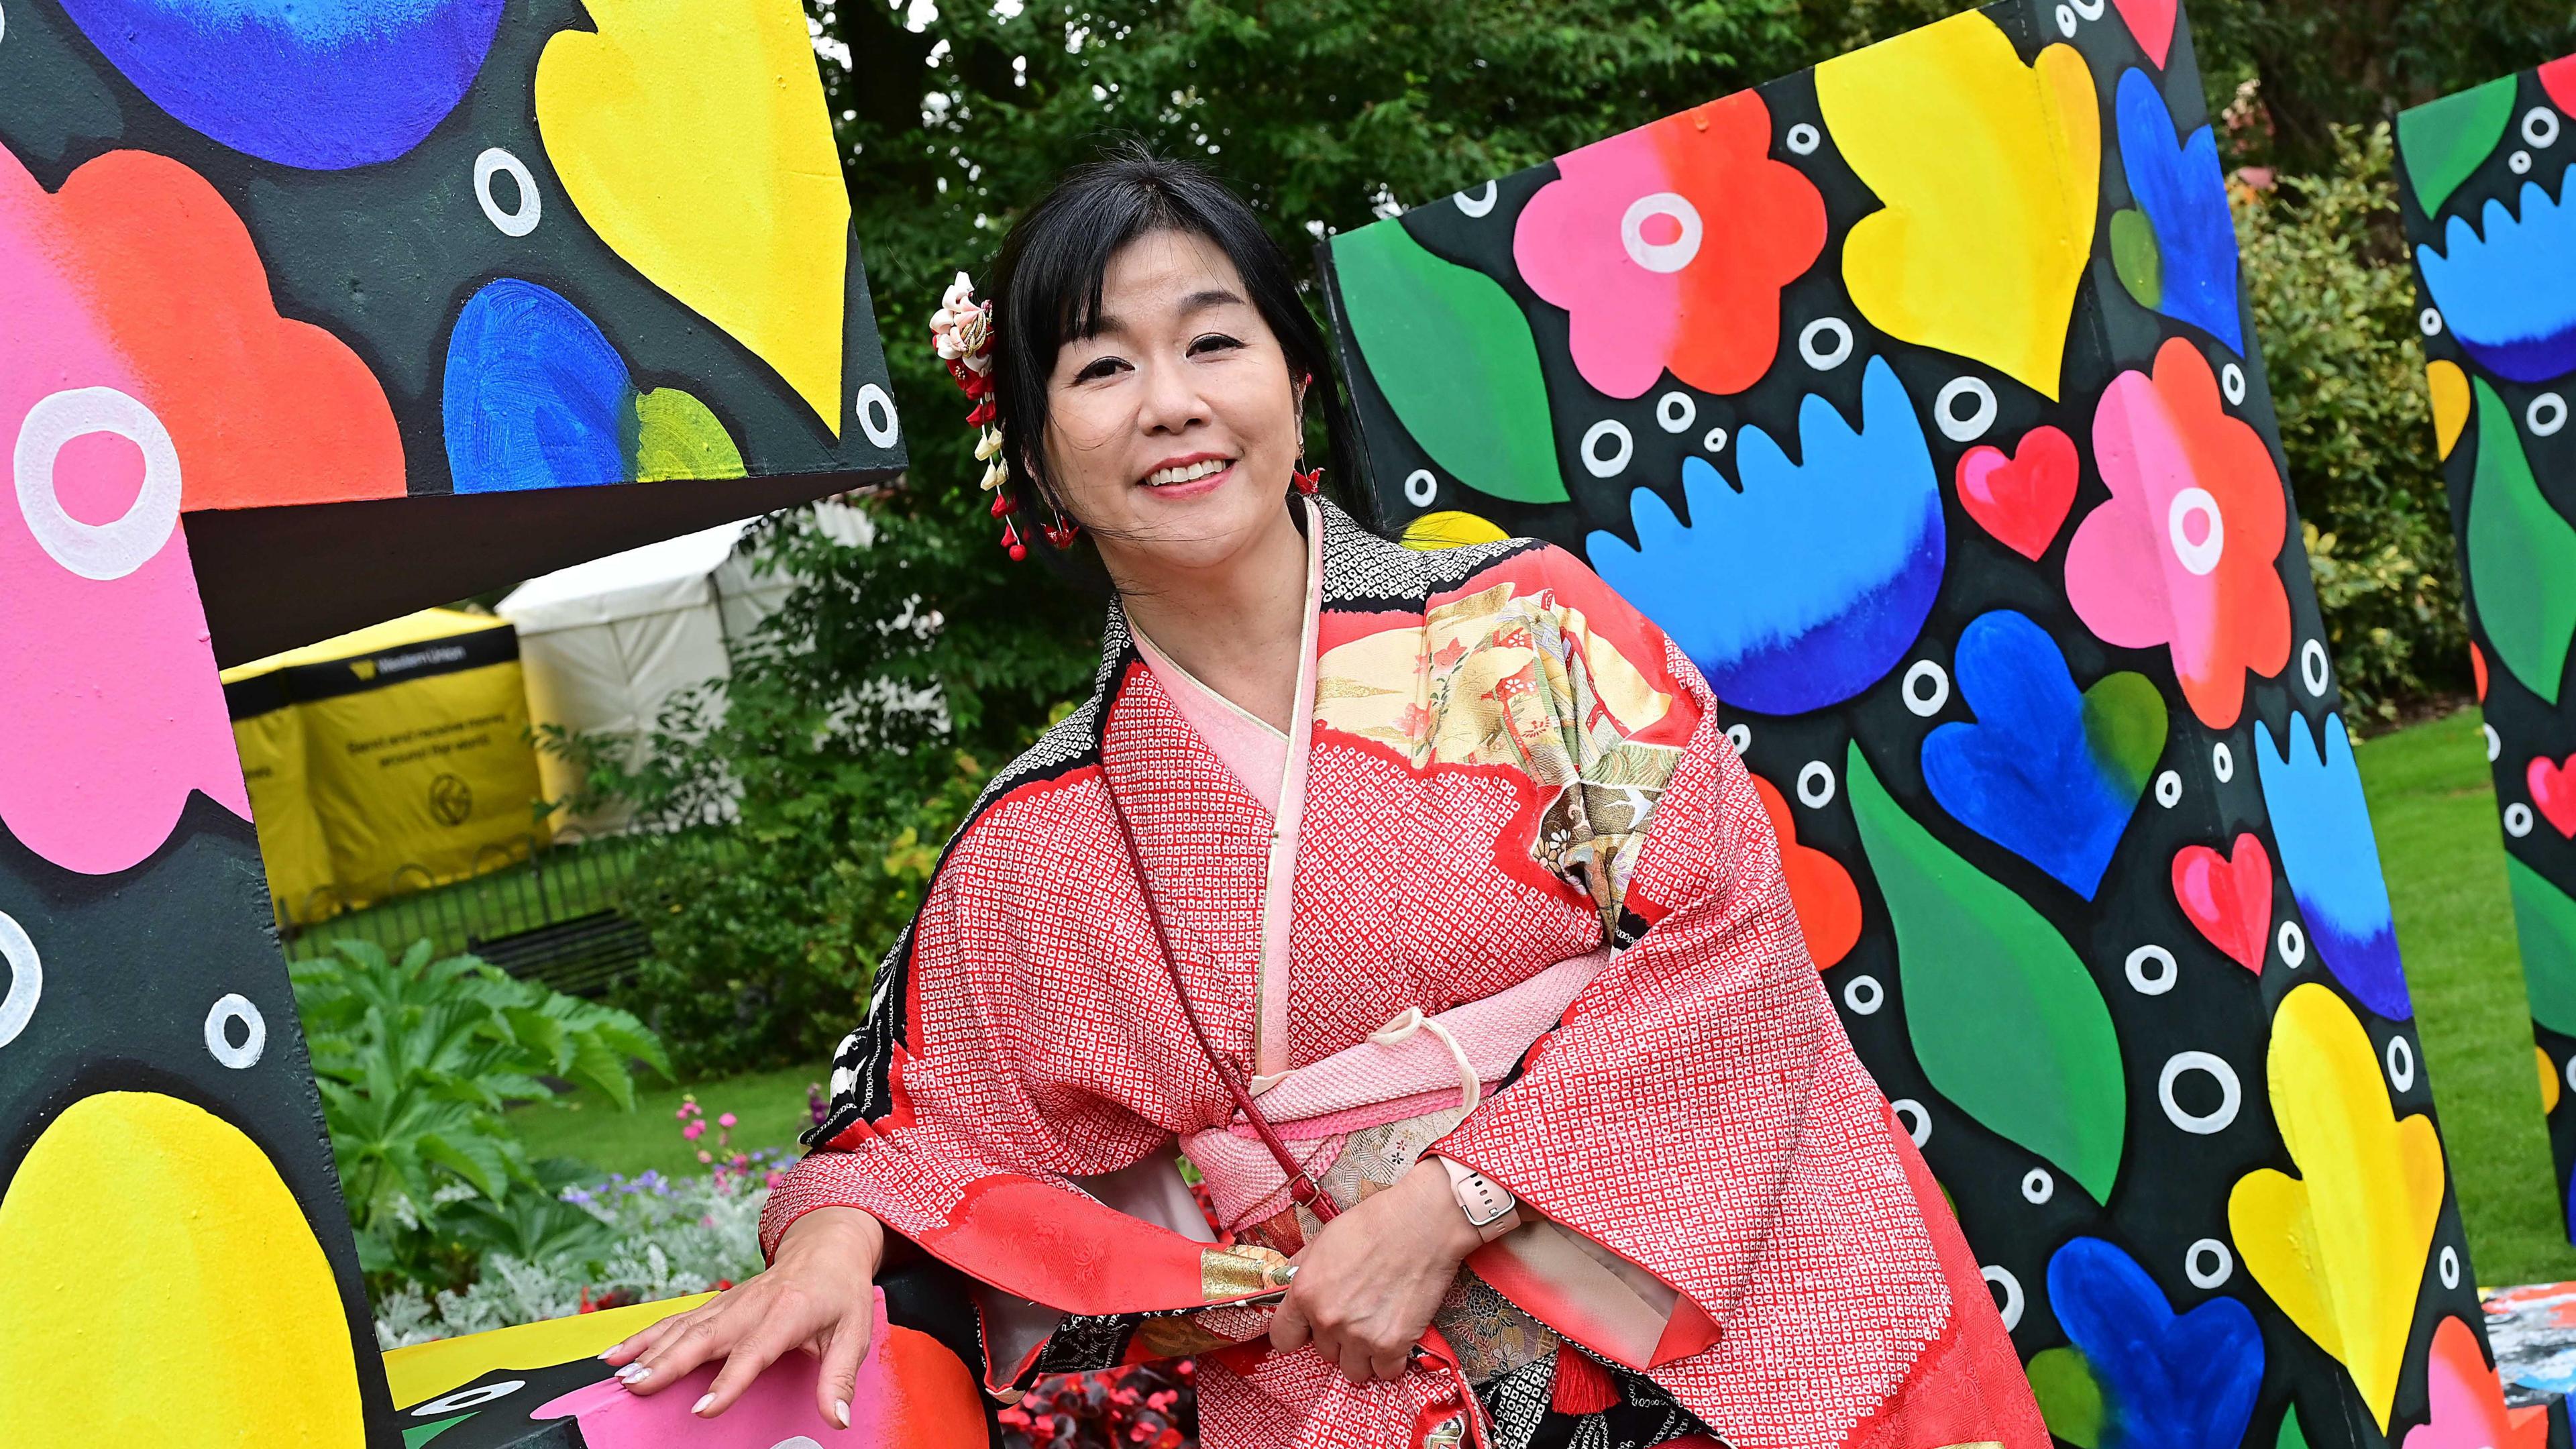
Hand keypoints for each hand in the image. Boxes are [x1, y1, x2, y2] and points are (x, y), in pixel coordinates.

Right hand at [599, 1206, 885, 1425]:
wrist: (825, 1248)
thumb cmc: (839, 1292)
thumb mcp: (854, 1333)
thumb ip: (840, 1378)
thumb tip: (838, 1420)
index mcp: (786, 1313)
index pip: (753, 1351)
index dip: (728, 1381)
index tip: (704, 1408)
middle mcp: (750, 1305)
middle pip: (704, 1337)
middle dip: (668, 1363)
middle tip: (638, 1387)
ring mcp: (728, 1303)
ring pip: (682, 1328)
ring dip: (648, 1351)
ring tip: (620, 1375)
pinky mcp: (714, 1305)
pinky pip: (674, 1321)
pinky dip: (643, 1337)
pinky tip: (617, 1353)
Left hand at [1269, 1158, 1481, 1382]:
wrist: (1421, 1224)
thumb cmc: (1373, 1223)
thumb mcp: (1325, 1238)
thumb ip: (1304, 1267)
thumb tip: (1292, 1280)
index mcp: (1305, 1292)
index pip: (1283, 1338)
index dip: (1297, 1333)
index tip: (1310, 1328)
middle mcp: (1328, 1319)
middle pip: (1324, 1352)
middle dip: (1338, 1338)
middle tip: (1358, 1313)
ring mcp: (1360, 1336)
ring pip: (1353, 1370)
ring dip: (1363, 1354)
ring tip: (1377, 1328)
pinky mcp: (1393, 1344)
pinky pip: (1385, 1372)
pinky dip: (1391, 1360)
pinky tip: (1396, 1336)